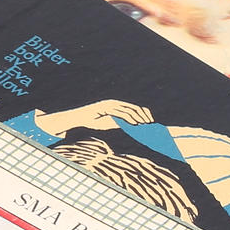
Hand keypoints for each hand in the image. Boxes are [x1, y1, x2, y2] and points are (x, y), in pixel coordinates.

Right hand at [34, 100, 155, 135]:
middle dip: (143, 115)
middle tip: (150, 123)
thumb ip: (117, 123)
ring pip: (129, 110)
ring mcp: (111, 104)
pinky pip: (121, 112)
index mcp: (116, 106)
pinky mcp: (107, 107)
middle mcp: (115, 103)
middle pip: (133, 108)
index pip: (132, 108)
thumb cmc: (92, 121)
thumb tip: (129, 126)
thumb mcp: (107, 123)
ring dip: (138, 118)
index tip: (150, 121)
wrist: (78, 118)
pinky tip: (135, 123)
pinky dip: (129, 118)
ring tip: (145, 125)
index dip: (142, 113)